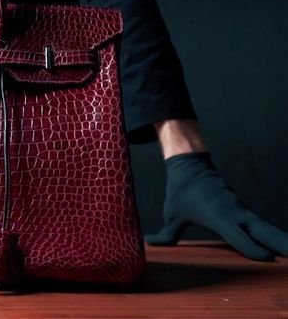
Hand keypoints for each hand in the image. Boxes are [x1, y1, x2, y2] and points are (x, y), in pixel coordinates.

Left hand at [145, 152, 287, 260]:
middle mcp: (236, 214)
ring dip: (284, 241)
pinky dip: (277, 236)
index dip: (251, 247)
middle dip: (281, 244)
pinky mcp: (245, 211)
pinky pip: (264, 226)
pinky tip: (286, 248)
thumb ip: (166, 234)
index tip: (266, 258)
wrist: (191, 164)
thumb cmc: (181, 191)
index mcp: (219, 216)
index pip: (239, 236)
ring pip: (268, 228)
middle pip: (264, 232)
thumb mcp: (172, 214)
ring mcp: (242, 211)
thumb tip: (149, 244)